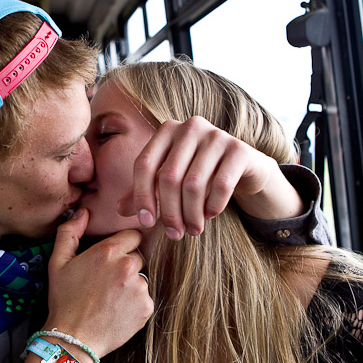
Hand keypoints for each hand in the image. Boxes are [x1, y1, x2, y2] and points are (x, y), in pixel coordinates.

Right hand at [46, 208, 152, 356]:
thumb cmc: (64, 300)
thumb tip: (83, 212)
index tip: (113, 257)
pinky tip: (117, 310)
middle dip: (126, 266)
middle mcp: (127, 266)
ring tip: (110, 299)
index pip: (132, 236)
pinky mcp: (146, 307)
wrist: (73, 339)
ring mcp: (139, 287)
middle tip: (107, 282)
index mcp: (108, 251)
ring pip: (141, 278)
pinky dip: (135, 303)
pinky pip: (145, 298)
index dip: (123, 245)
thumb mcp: (58, 262)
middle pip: (138, 257)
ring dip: (130, 285)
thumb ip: (69, 232)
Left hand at [118, 116, 303, 238]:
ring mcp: (217, 135)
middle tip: (174, 235)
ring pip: (194, 184)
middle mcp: (190, 127)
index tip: (146, 223)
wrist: (244, 168)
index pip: (144, 164)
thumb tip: (119, 210)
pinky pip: (221, 185)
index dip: (141, 196)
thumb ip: (143, 192)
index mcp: (167, 130)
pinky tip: (210, 215)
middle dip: (169, 212)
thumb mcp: (169, 182)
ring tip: (192, 230)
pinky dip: (213, 206)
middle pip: (168, 177)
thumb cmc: (199, 175)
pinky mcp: (239, 149)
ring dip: (191, 215)